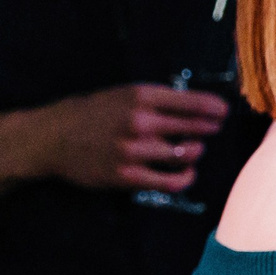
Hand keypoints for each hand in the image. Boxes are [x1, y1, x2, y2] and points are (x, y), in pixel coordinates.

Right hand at [0, 83, 229, 192]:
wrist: (52, 137)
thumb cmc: (91, 113)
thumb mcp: (123, 94)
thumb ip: (157, 100)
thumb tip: (196, 105)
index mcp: (141, 96)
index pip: (193, 102)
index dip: (215, 108)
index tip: (223, 111)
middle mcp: (140, 121)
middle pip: (195, 127)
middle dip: (209, 129)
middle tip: (212, 129)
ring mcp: (134, 150)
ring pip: (186, 154)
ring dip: (196, 152)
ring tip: (193, 149)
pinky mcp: (128, 176)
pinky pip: (170, 181)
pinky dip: (185, 178)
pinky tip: (187, 172)